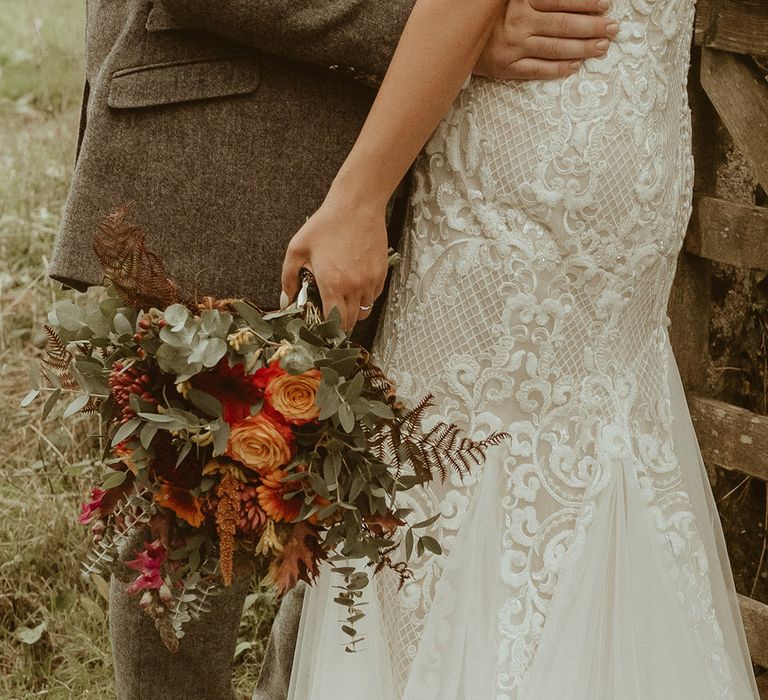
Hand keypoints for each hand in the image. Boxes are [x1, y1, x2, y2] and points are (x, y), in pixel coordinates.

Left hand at [281, 193, 388, 332]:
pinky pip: (374, 296)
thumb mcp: (297, 249)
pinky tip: (354, 285)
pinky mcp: (381, 273)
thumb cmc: (326, 224)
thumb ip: (288, 278)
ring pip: (364, 310)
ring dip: (353, 311)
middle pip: (350, 321)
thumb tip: (285, 301)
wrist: (357, 206)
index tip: (320, 325)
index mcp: (333, 284)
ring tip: (342, 300)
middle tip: (329, 316)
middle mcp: (355, 286)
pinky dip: (365, 297)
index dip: (326, 328)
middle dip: (339, 323)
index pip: (333, 321)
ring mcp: (371, 281)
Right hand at [475, 0, 618, 79]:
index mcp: (518, 0)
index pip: (560, 1)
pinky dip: (557, 69)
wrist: (451, 39)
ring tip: (602, 47)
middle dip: (592, 27)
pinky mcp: (505, 67)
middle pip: (563, 25)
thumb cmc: (484, 16)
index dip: (586, 3)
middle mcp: (517, 23)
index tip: (605, 5)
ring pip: (554, 48)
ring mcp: (512, 47)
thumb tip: (564, 1)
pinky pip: (537, 70)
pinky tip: (575, 66)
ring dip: (582, 48)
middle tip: (613, 29)